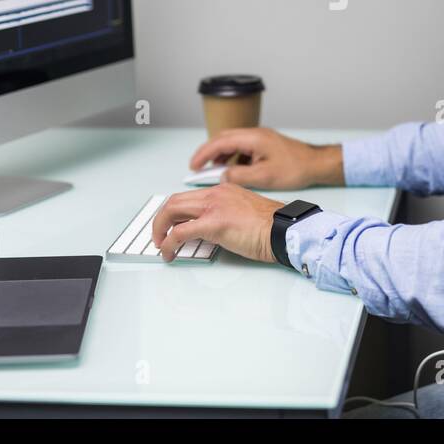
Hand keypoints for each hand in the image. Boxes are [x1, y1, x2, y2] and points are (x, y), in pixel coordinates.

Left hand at [150, 184, 283, 262]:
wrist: (285, 230)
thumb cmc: (273, 226)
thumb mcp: (244, 213)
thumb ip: (225, 215)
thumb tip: (210, 231)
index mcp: (224, 190)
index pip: (189, 196)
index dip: (175, 212)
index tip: (171, 224)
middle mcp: (216, 194)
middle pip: (175, 201)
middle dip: (161, 219)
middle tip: (159, 235)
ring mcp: (213, 207)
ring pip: (172, 211)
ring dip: (160, 229)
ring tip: (161, 244)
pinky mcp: (214, 224)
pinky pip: (180, 232)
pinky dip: (169, 243)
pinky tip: (169, 253)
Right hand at [188, 127, 342, 190]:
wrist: (317, 164)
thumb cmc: (295, 169)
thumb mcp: (264, 177)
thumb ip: (240, 175)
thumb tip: (223, 176)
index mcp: (253, 138)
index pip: (220, 142)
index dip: (203, 153)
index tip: (193, 166)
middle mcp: (255, 134)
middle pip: (223, 139)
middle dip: (208, 153)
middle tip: (196, 167)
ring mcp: (260, 138)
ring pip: (232, 143)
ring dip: (220, 155)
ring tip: (213, 171)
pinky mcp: (265, 144)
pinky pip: (242, 147)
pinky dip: (233, 157)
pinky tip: (233, 170)